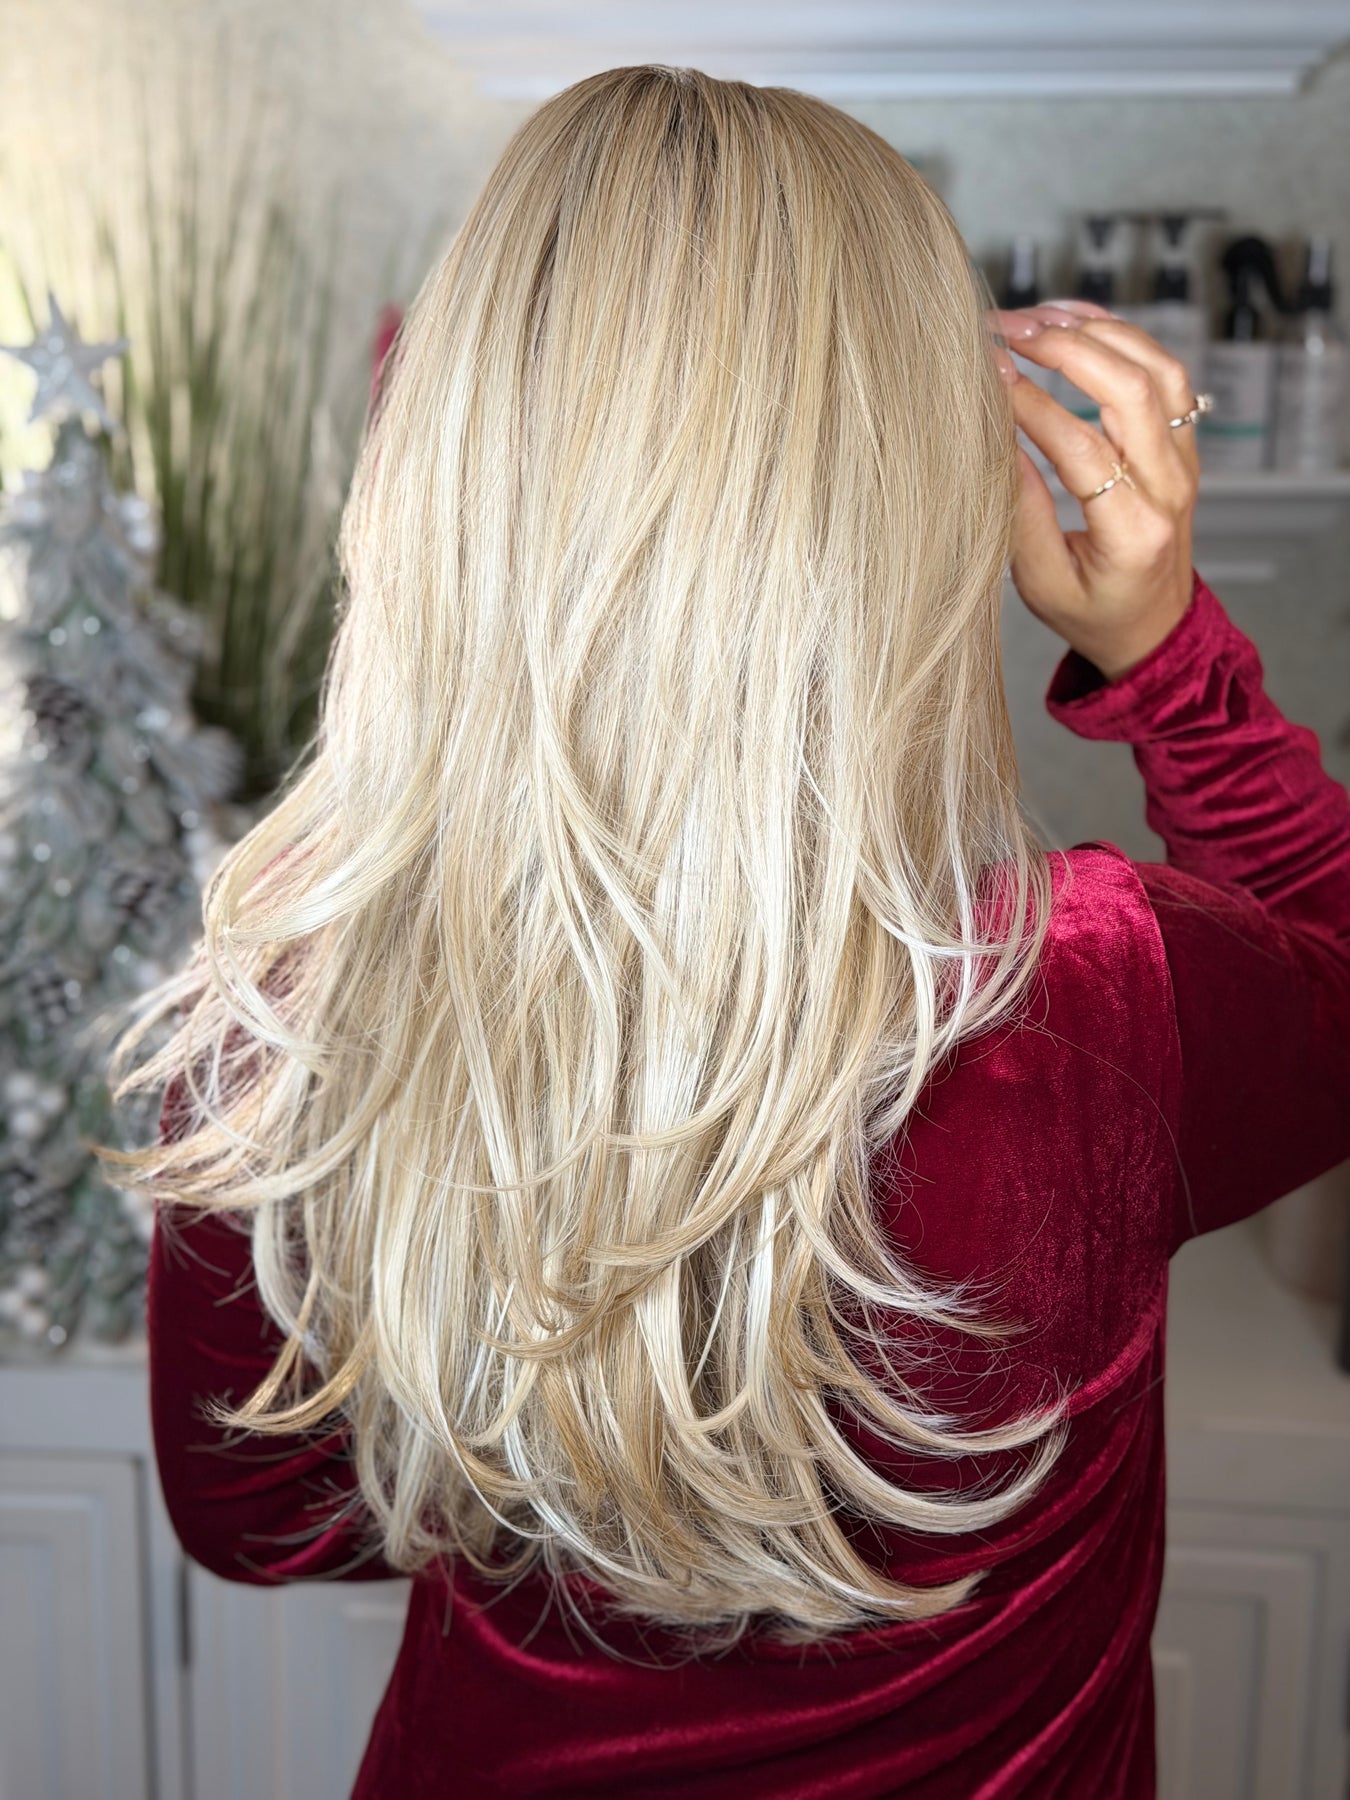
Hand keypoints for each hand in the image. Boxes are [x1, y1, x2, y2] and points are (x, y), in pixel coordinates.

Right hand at [986, 300, 1199, 681]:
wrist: (1152, 627)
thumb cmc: (1093, 612)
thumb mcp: (1042, 583)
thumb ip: (1021, 512)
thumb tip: (995, 437)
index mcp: (1134, 532)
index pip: (1083, 448)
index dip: (1031, 406)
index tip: (989, 377)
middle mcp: (1169, 488)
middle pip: (1132, 390)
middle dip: (1066, 348)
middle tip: (1009, 331)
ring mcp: (1183, 460)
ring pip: (1157, 368)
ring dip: (1097, 331)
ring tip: (1038, 318)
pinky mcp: (1181, 443)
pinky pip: (1165, 373)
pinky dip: (1122, 335)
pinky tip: (1076, 320)